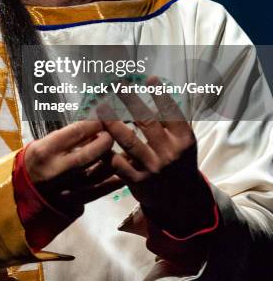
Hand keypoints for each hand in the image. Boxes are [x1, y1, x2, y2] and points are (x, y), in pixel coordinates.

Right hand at [25, 121, 119, 211]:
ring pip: (96, 174)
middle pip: (88, 154)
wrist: (22, 193)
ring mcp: (66, 187)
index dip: (94, 124)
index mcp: (46, 150)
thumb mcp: (44, 143)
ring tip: (125, 151)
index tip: (104, 118)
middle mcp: (56, 169)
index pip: (75, 132)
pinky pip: (98, 192)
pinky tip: (124, 174)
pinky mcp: (73, 201)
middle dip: (105, 142)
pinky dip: (113, 183)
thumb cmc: (35, 161)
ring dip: (114, 161)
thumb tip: (95, 126)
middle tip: (114, 133)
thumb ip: (68, 137)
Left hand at [97, 77, 216, 237]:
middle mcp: (170, 153)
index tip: (150, 78)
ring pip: (130, 141)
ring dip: (113, 123)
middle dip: (132, 101)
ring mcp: (153, 167)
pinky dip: (107, 150)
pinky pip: (119, 163)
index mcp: (184, 140)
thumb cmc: (179, 162)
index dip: (161, 95)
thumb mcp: (184, 143)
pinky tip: (97, 137)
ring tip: (102, 108)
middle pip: (148, 122)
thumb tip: (156, 88)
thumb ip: (172, 121)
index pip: (172, 113)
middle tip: (119, 85)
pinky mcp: (138, 181)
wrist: (182, 201)